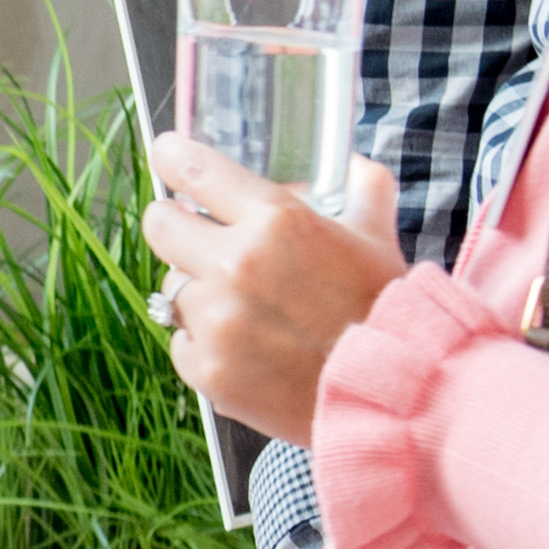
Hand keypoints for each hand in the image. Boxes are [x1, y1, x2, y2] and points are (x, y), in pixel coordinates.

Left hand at [145, 142, 403, 446]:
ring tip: (245, 306)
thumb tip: (354, 165)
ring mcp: (216, 319)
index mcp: (275, 219)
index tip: (168, 156)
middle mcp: (236, 264)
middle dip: (176, 225)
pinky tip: (245, 345)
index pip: (193, 170)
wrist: (388, 392)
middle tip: (199, 237)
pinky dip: (204, 341)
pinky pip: (181, 339)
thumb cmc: (382, 312)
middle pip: (160, 224)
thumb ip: (363, 188)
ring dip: (198, 290)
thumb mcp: (377, 235)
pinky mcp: (206, 367)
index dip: (172, 158)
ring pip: (172, 285)